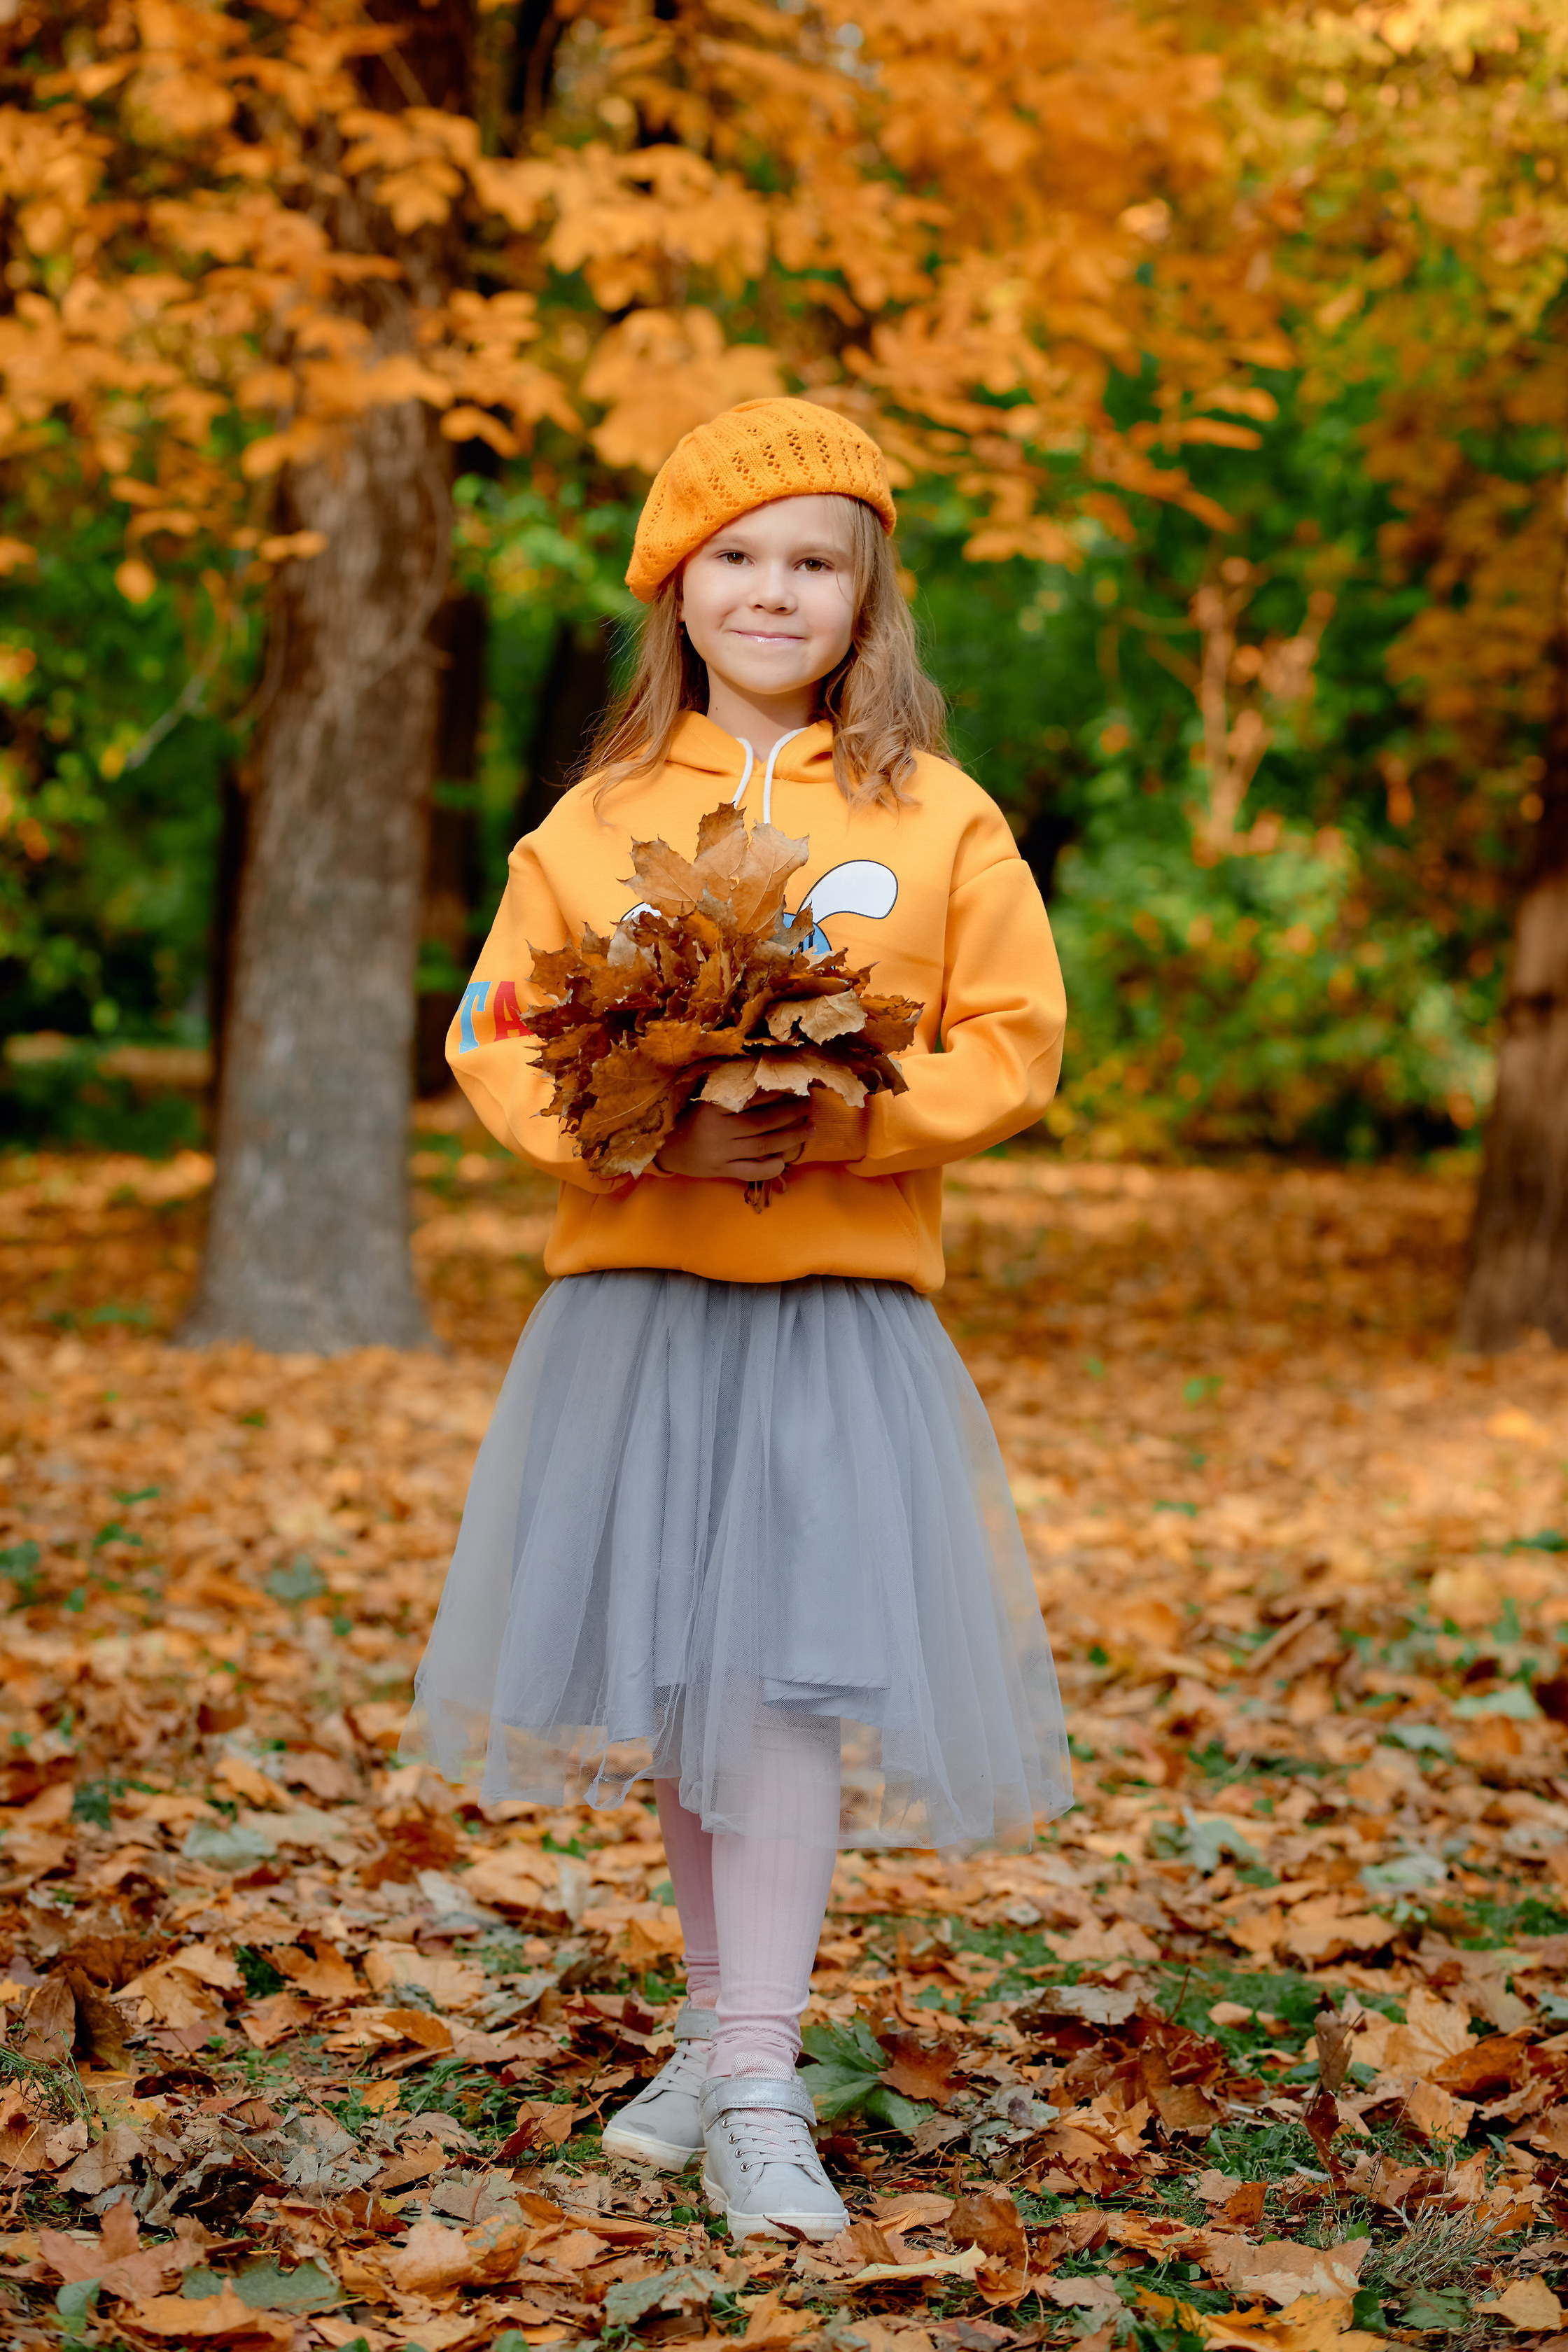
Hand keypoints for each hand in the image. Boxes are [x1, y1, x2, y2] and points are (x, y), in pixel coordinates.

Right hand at [655, 1094, 811, 1182]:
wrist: (665, 1148)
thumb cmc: (688, 1116)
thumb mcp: (704, 1097)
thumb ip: (730, 1088)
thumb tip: (765, 1072)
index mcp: (712, 1106)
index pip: (752, 1097)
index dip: (777, 1091)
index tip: (796, 1085)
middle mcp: (718, 1131)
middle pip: (763, 1122)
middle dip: (791, 1113)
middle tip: (809, 1105)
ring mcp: (721, 1154)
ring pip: (763, 1145)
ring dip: (791, 1137)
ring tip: (810, 1128)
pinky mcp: (723, 1171)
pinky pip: (752, 1172)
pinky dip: (771, 1167)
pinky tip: (785, 1160)